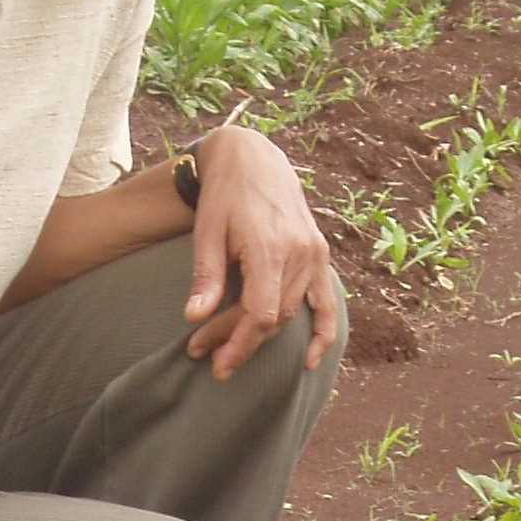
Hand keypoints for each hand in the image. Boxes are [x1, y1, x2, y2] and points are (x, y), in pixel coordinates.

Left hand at [183, 126, 340, 378]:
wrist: (254, 157)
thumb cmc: (224, 192)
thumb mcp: (207, 230)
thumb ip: (206, 275)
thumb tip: (194, 316)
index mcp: (270, 248)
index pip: (261, 313)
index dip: (238, 343)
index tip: (214, 362)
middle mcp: (299, 254)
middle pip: (274, 317)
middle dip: (239, 341)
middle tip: (204, 355)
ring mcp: (314, 254)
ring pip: (291, 312)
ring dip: (261, 337)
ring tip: (228, 353)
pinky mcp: (319, 253)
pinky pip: (326, 302)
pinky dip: (322, 332)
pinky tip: (310, 360)